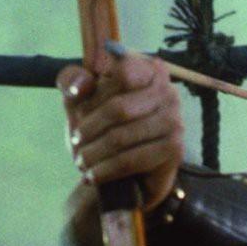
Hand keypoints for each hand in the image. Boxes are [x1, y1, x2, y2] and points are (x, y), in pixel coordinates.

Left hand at [57, 55, 183, 206]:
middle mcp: (167, 90)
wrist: (126, 172)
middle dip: (90, 128)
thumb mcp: (80, 100)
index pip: (122, 72)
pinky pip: (131, 160)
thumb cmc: (103, 128)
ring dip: (94, 153)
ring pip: (122, 137)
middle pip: (118, 107)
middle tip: (75, 141)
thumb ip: (72, 81)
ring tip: (80, 161)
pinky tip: (91, 176)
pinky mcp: (173, 148)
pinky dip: (105, 170)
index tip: (78, 110)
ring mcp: (173, 119)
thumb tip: (81, 84)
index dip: (95, 93)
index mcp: (147, 69)